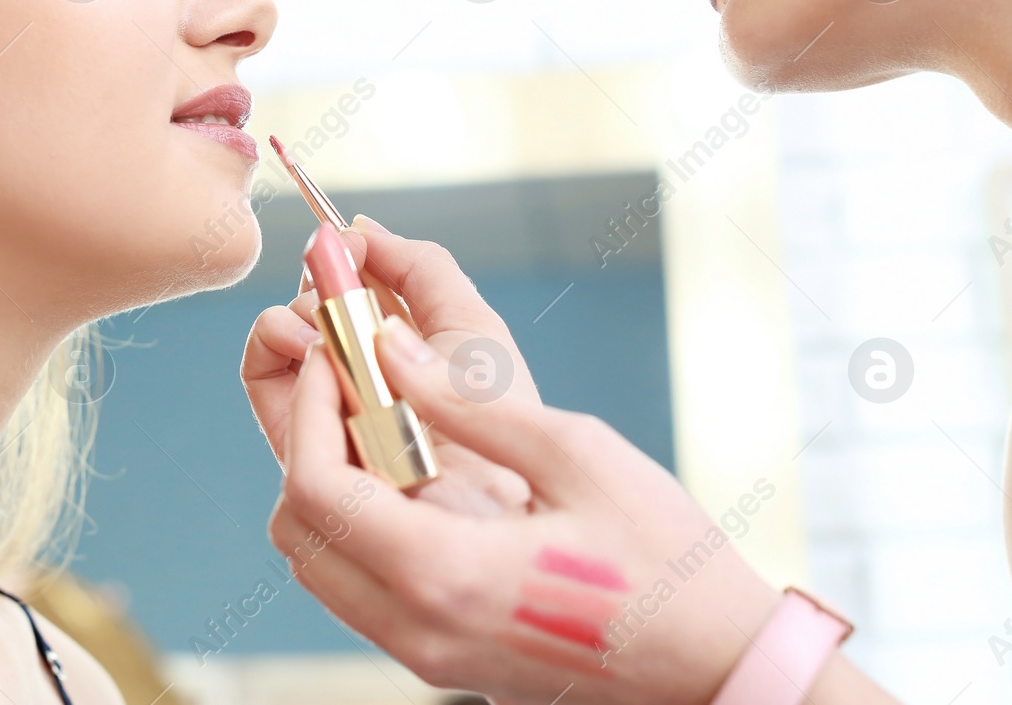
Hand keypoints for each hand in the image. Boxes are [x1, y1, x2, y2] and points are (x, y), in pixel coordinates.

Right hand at [243, 216, 533, 517]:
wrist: (483, 502)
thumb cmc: (495, 421)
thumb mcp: (470, 324)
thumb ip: (421, 266)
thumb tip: (358, 228)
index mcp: (404, 343)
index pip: (357, 282)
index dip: (346, 254)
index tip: (350, 241)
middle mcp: (360, 371)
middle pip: (317, 299)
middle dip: (324, 279)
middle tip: (341, 277)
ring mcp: (324, 403)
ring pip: (283, 329)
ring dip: (299, 309)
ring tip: (331, 322)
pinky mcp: (293, 436)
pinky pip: (261, 372)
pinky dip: (274, 341)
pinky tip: (312, 346)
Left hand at [244, 218, 785, 704]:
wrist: (716, 664)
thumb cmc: (666, 558)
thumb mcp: (576, 455)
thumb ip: (468, 401)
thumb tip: (387, 347)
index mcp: (445, 575)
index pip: (315, 489)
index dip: (308, 409)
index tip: (333, 354)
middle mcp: (416, 626)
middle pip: (296, 531)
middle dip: (306, 445)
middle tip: (351, 385)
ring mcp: (425, 652)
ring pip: (320, 565)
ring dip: (329, 488)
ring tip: (384, 424)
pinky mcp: (441, 655)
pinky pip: (359, 587)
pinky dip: (359, 526)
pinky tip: (414, 477)